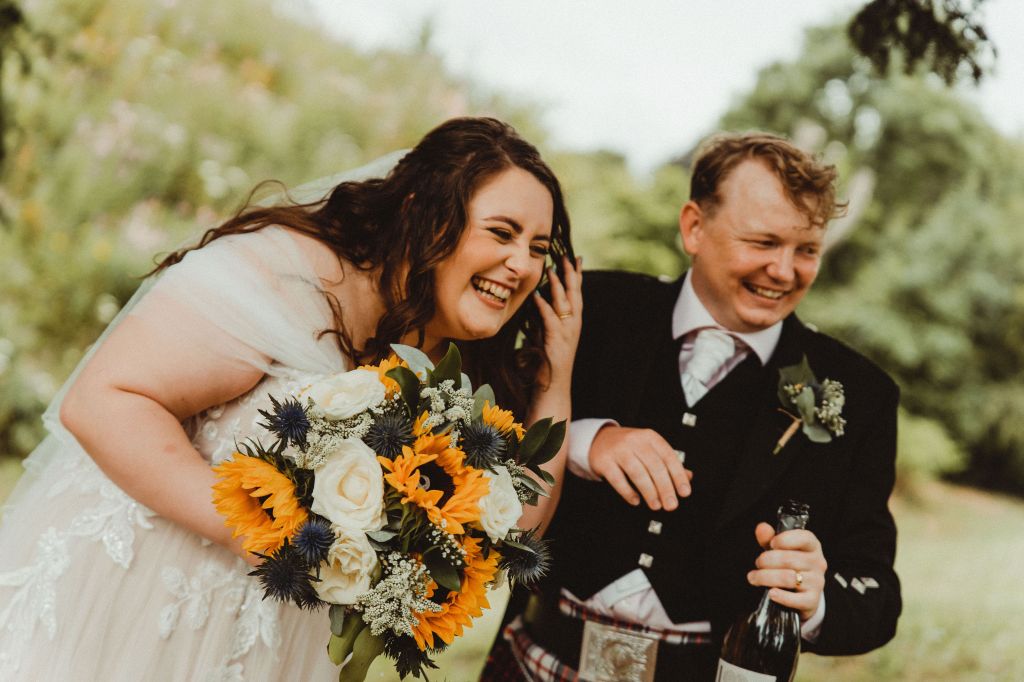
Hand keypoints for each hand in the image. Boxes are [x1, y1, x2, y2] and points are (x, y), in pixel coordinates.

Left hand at [533, 255, 582, 388]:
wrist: (554, 387)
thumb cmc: (548, 363)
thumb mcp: (547, 336)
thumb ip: (544, 319)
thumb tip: (537, 301)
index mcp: (573, 323)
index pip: (577, 294)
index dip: (576, 276)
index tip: (576, 258)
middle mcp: (574, 325)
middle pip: (575, 294)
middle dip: (571, 274)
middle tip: (567, 255)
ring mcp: (567, 333)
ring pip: (564, 304)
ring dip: (557, 285)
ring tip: (552, 268)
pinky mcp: (556, 341)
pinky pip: (550, 319)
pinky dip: (543, 306)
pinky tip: (537, 295)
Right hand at [590, 426, 691, 510]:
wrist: (598, 440)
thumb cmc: (630, 447)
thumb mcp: (650, 449)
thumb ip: (668, 462)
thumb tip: (689, 477)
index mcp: (650, 437)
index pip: (668, 457)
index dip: (678, 476)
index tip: (684, 493)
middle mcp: (634, 441)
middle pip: (654, 466)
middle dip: (665, 488)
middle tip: (671, 505)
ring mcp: (618, 450)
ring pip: (637, 473)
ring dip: (649, 492)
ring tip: (656, 505)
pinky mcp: (604, 461)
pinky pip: (618, 479)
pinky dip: (628, 492)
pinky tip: (636, 501)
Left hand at [748, 523, 827, 621]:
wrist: (802, 593)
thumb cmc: (789, 565)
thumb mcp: (779, 549)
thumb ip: (768, 538)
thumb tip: (762, 527)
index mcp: (812, 546)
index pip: (804, 538)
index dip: (785, 539)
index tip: (772, 544)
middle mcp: (818, 563)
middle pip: (789, 559)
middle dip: (766, 560)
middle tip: (758, 563)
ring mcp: (817, 582)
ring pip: (788, 578)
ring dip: (765, 577)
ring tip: (754, 577)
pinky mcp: (812, 600)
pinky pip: (796, 599)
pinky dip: (781, 596)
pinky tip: (771, 593)